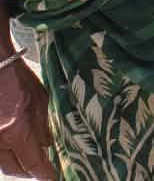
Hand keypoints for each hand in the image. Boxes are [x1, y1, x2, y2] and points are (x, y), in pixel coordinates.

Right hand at [0, 53, 53, 178]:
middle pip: (14, 170)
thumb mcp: (40, 101)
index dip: (45, 174)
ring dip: (16, 164)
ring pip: (2, 164)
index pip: (33, 164)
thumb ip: (43, 127)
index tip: (54, 177)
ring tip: (30, 158)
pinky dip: (5, 154)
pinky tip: (15, 148)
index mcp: (16, 130)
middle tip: (43, 168)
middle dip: (30, 171)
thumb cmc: (17, 78)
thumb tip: (48, 147)